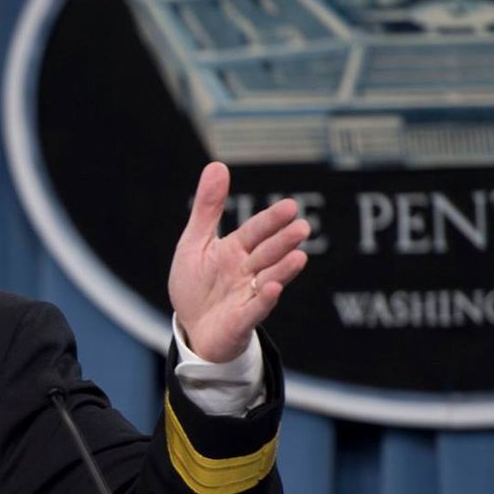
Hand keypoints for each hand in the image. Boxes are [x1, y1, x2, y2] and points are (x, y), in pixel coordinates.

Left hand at [169, 162, 309, 362]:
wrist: (192, 327)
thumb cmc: (196, 284)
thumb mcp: (195, 242)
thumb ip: (208, 208)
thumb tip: (217, 165)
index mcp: (236, 251)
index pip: (256, 231)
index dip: (271, 220)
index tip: (290, 206)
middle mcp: (247, 271)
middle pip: (267, 253)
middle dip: (282, 242)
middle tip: (301, 227)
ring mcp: (247, 295)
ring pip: (268, 279)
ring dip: (282, 269)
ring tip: (298, 256)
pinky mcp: (241, 319)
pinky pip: (254, 309)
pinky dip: (264, 299)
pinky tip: (273, 288)